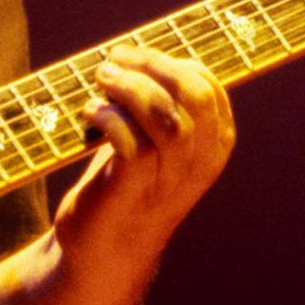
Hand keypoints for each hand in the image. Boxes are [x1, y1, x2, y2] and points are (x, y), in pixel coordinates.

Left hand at [59, 43, 234, 259]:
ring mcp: (171, 179)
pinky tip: (89, 114)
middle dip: (152, 66)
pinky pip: (131, 142)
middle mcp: (201, 162)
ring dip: (128, 88)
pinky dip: (108, 117)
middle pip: (195, 95)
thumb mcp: (155, 142)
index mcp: (214, 144)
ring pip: (166, 118)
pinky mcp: (134, 190)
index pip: (207, 84)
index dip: (168, 60)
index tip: (131, 56)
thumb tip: (135, 53)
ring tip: (100, 82)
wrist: (105, 251)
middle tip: (113, 61)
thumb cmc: (127, 185)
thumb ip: (159, 104)